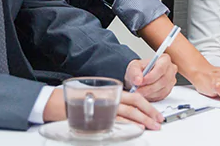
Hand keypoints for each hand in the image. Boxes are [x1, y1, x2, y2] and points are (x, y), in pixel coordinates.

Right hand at [42, 86, 163, 129]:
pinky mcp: (99, 116)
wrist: (60, 102)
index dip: (148, 106)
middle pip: (135, 104)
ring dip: (142, 119)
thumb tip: (131, 113)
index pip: (135, 97)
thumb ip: (115, 103)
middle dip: (149, 113)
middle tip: (158, 121)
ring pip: (129, 112)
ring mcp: (105, 106)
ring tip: (151, 126)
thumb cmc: (80, 100)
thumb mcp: (102, 98)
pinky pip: (117, 120)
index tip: (156, 114)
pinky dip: (128, 124)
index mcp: (113, 91)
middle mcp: (111, 97)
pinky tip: (136, 127)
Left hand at [124, 55, 177, 101]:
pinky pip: (161, 95)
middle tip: (137, 90)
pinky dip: (151, 96)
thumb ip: (135, 72)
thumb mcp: (134, 67)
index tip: (141, 82)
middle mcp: (171, 70)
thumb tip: (138, 80)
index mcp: (165, 59)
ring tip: (138, 91)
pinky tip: (144, 93)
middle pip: (163, 80)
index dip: (151, 76)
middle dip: (149, 87)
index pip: (161, 68)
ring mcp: (171, 81)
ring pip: (162, 90)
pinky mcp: (168, 90)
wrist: (140, 77)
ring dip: (149, 93)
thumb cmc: (139, 70)